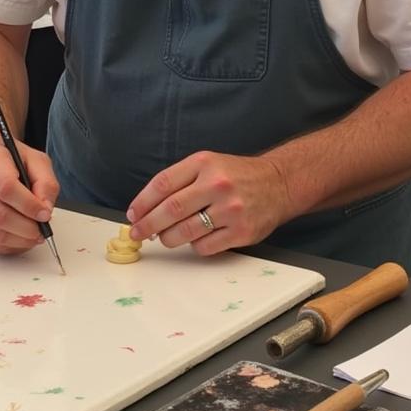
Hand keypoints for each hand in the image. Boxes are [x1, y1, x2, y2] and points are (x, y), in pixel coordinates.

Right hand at [0, 142, 59, 253]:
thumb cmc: (12, 161)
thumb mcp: (37, 161)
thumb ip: (46, 184)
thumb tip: (45, 210)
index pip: (6, 189)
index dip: (29, 206)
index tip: (45, 214)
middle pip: (0, 216)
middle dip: (28, 228)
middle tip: (43, 229)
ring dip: (21, 240)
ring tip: (35, 233)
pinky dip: (11, 246)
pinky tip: (20, 236)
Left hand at [126, 151, 290, 254]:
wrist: (278, 183)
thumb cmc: (236, 175)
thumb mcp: (208, 164)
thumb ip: (180, 181)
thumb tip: (146, 209)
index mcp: (204, 163)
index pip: (163, 184)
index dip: (142, 202)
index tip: (132, 215)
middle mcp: (217, 184)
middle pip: (170, 210)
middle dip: (148, 225)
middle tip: (137, 233)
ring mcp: (231, 209)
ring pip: (185, 232)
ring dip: (168, 238)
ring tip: (166, 237)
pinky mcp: (242, 232)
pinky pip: (205, 246)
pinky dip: (195, 245)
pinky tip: (198, 237)